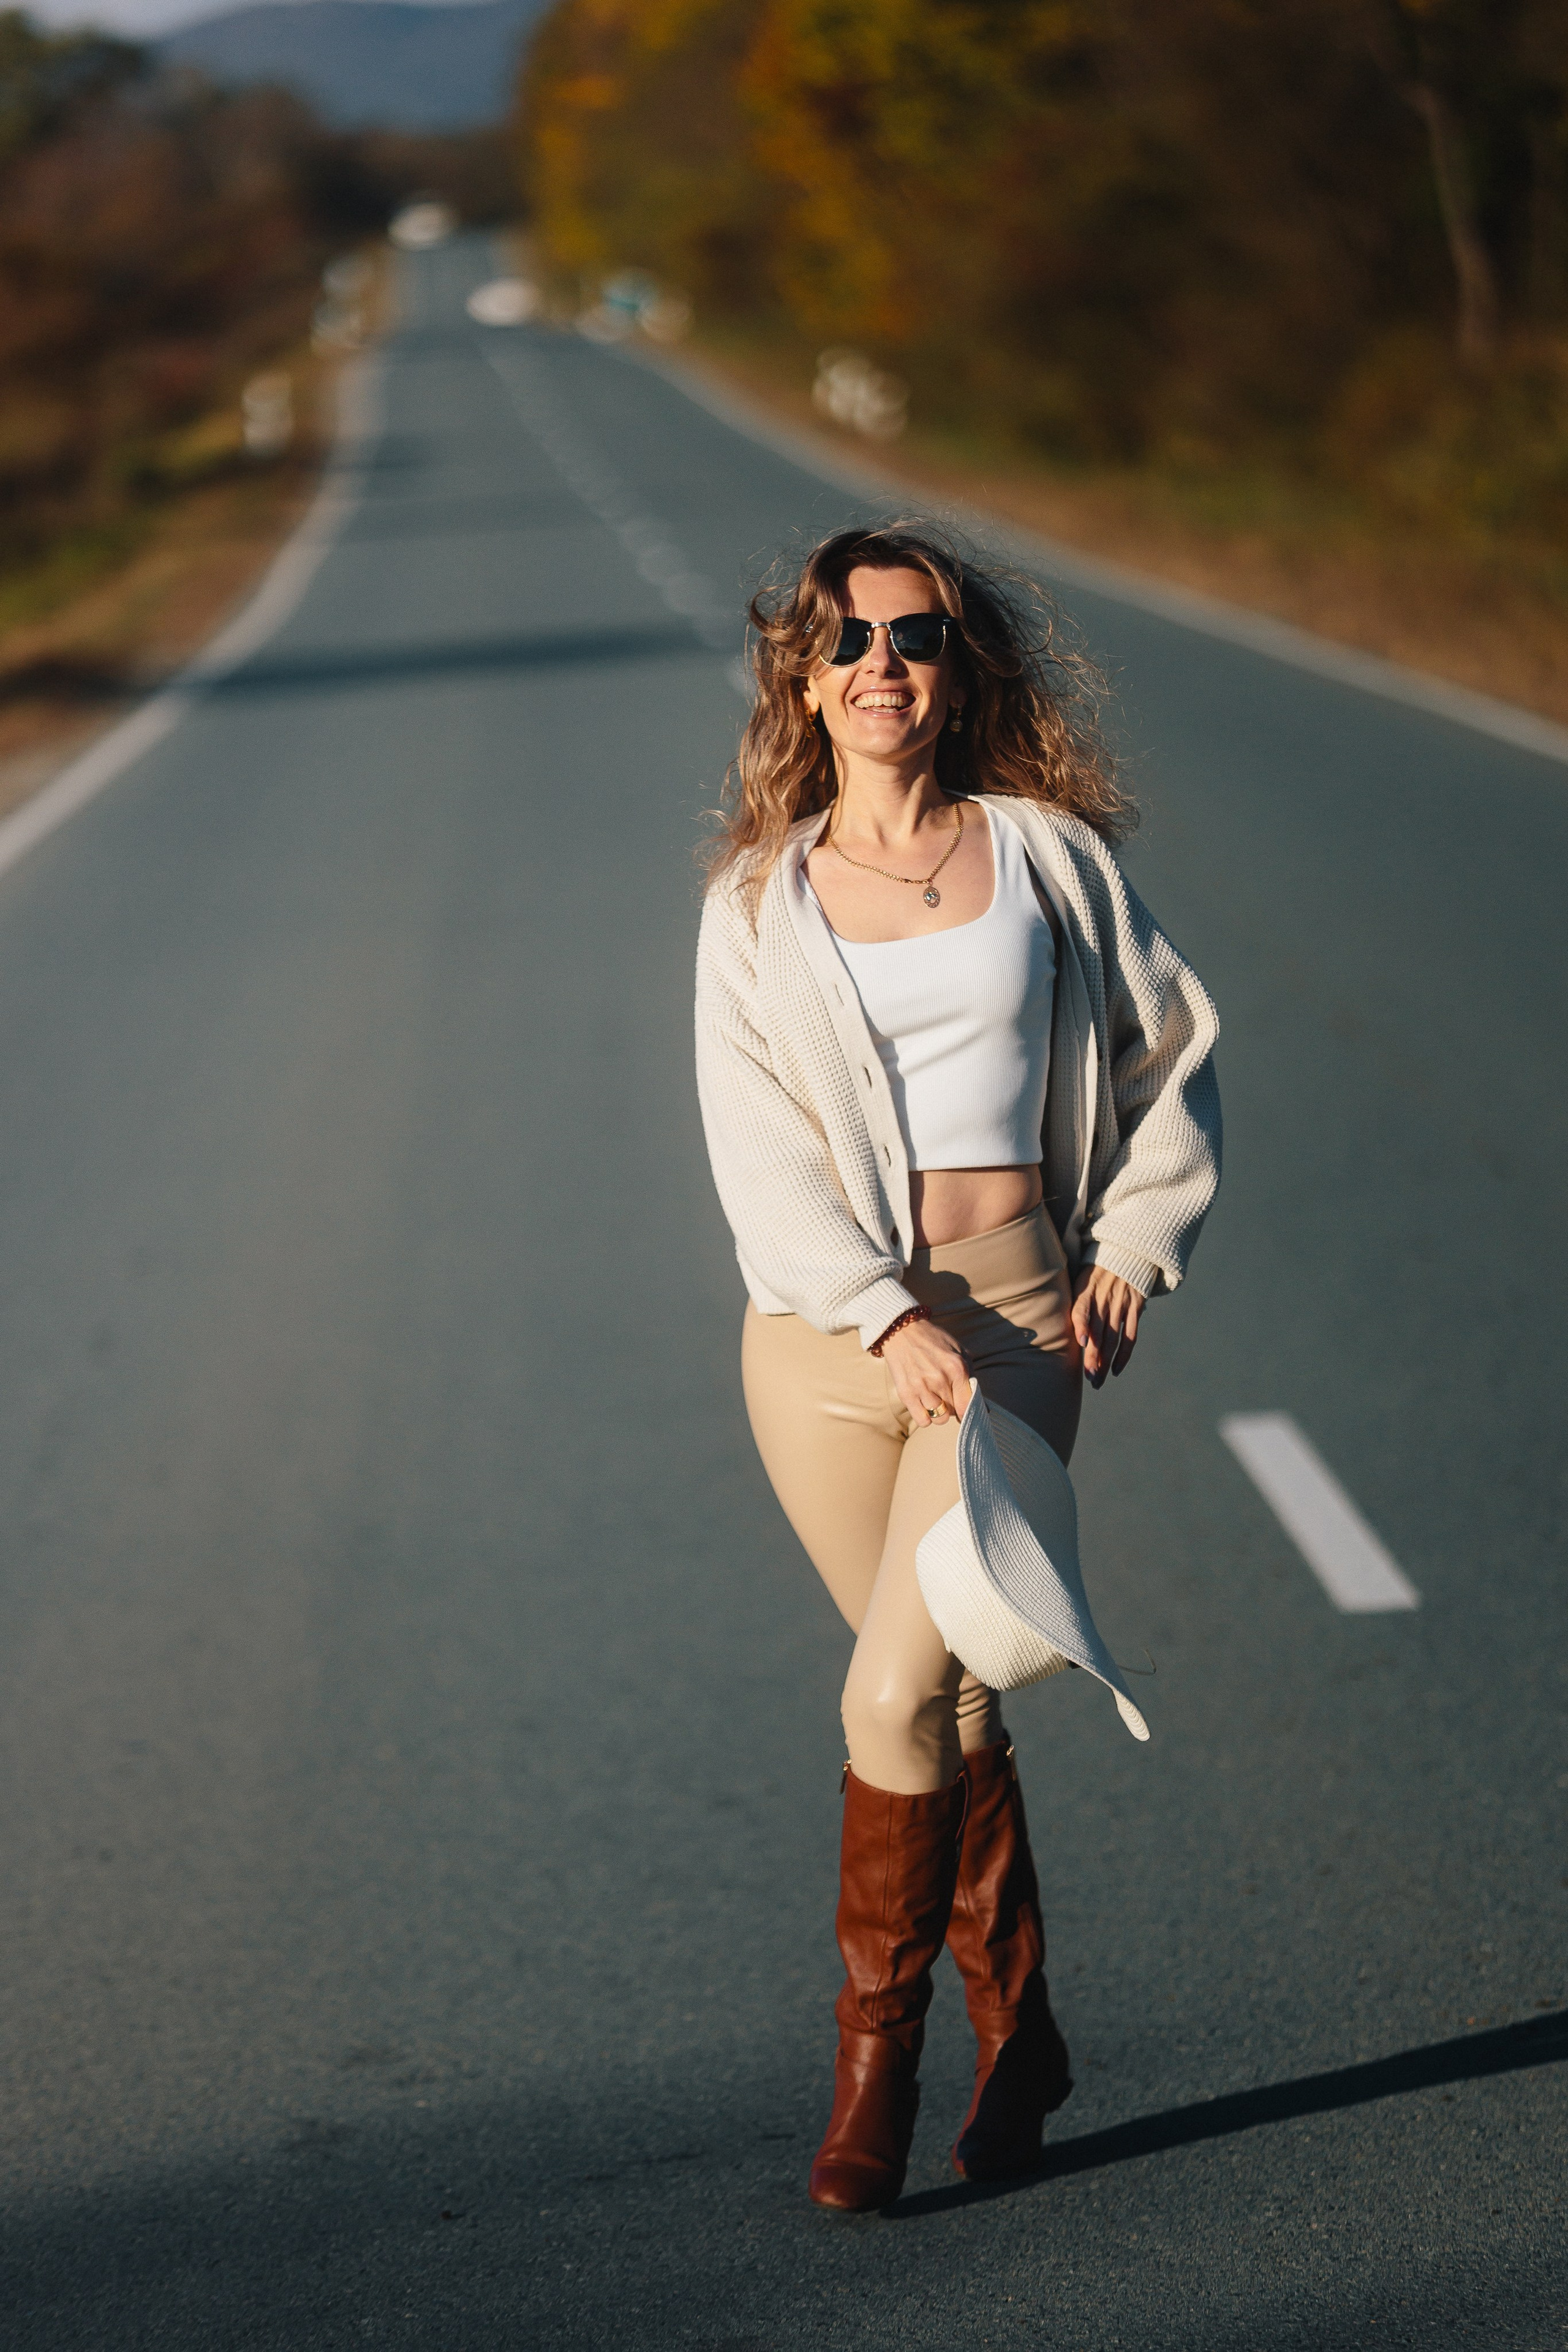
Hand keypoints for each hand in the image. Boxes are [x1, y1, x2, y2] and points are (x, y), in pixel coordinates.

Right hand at [879, 1316, 970, 1427]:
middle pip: (954, 1412)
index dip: (969, 1412)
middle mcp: (940, 1379)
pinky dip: (925, 1417)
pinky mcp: (906, 1393)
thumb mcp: (959, 1351)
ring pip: (939, 1419)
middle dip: (952, 1407)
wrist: (902, 1330)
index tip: (966, 1412)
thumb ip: (971, 1376)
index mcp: (957, 1368)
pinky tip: (924, 1405)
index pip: (968, 1405)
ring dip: (939, 1413)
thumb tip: (983, 1407)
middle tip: (946, 1396)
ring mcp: (921, 1387)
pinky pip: (922, 1420)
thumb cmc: (933, 1341)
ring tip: (935, 1399)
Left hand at [1072, 1266, 1144, 1387]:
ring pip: (1113, 1339)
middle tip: (1088, 1379)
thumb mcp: (1081, 1280)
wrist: (1126, 1254)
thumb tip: (1063, 1330)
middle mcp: (1104, 1300)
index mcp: (1086, 1291)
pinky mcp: (1135, 1308)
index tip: (1081, 1342)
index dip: (1082, 1325)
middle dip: (1093, 1358)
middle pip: (1098, 1333)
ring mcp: (1121, 1305)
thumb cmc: (1096, 1273)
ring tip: (1097, 1380)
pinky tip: (1116, 1370)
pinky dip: (1124, 1354)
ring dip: (1105, 1361)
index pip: (1082, 1309)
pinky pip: (1130, 1336)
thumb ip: (1075, 1303)